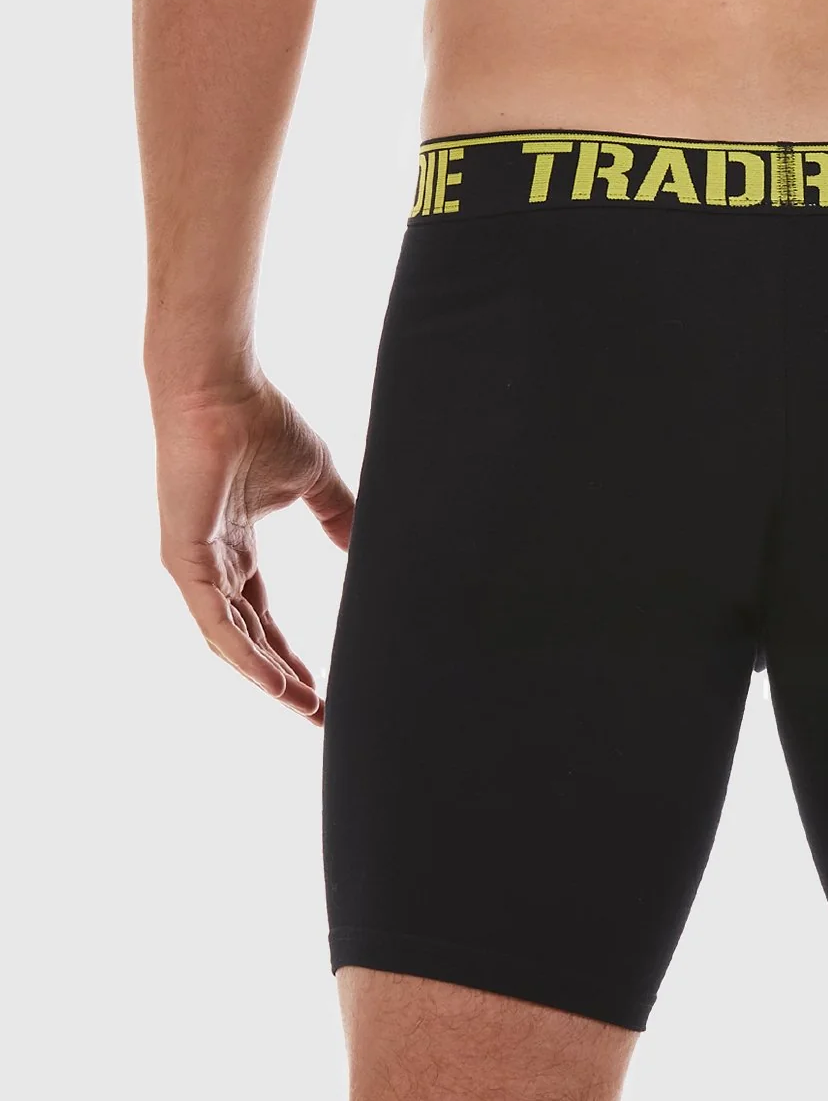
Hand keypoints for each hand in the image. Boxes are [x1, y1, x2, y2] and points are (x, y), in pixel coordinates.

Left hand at [154, 378, 353, 724]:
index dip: (294, 656)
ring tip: (305, 707)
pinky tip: (274, 681)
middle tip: (322, 712)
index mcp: (236, 550)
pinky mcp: (185, 559)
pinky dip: (245, 655)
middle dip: (284, 680)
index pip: (263, 620)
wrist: (222, 388)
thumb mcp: (317, 481)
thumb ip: (340, 516)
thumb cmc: (260, 421)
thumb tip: (369, 547)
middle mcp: (213, 566)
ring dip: (267, 679)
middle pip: (249, 641)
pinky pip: (215, 622)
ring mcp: (195, 565)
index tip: (328, 686)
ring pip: (231, 642)